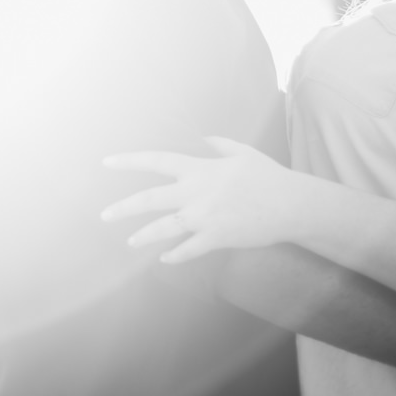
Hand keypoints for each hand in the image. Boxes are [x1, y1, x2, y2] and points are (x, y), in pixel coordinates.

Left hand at [101, 137, 301, 260]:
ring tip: (129, 242)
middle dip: (124, 207)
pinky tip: (164, 259)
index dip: (129, 161)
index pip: (156, 161)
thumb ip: (218, 143)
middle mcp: (196, 193)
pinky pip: (189, 250)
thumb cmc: (267, 176)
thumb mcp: (242, 151)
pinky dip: (175, 256)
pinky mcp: (216, 238)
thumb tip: (202, 137)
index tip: (107, 162)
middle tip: (104, 215)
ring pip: (163, 229)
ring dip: (144, 236)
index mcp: (199, 169)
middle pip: (150, 199)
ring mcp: (204, 218)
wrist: (291, 205)